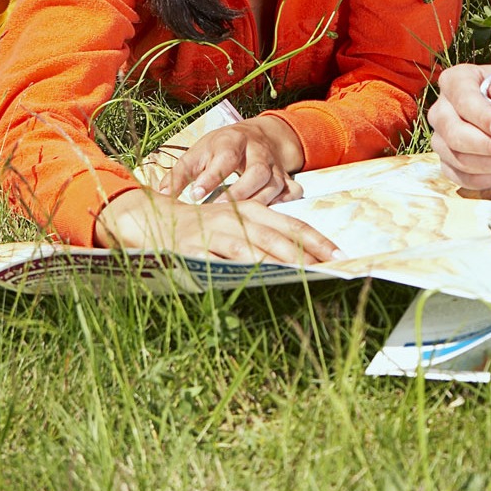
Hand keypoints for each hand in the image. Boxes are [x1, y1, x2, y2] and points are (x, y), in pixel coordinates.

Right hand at [94, 187, 339, 264]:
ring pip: (256, 248)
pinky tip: (259, 279)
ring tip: (306, 276)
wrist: (149, 217)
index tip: (341, 254)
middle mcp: (238, 217)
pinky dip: (242, 269)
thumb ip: (261, 237)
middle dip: (309, 254)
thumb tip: (299, 259)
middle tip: (333, 268)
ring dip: (283, 263)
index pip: (293, 224)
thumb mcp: (234, 224)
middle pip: (281, 236)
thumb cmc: (199, 227)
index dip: (317, 240)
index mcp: (251, 210)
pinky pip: (222, 260)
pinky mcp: (196, 247)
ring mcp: (217, 232)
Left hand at [160, 116, 303, 204]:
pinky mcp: (286, 178)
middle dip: (240, 192)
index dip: (211, 177)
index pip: (225, 158)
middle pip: (257, 171)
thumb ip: (180, 173)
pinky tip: (268, 217)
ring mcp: (275, 166)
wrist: (258, 135)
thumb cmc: (221, 148)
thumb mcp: (198, 152)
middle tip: (219, 210)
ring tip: (239, 220)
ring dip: (258, 203)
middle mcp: (258, 152)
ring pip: (274, 185)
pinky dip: (284, 204)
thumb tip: (160, 192)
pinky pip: (292, 192)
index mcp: (233, 141)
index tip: (195, 195)